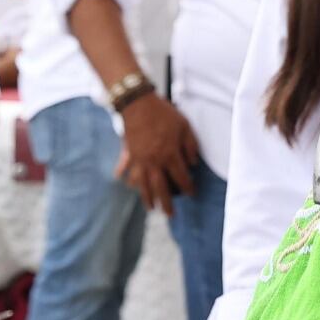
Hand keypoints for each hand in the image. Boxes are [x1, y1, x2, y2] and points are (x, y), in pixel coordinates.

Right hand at [114, 95, 198, 210]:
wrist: (138, 103)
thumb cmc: (163, 113)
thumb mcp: (184, 126)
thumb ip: (191, 146)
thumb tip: (194, 163)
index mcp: (170, 155)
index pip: (181, 178)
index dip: (188, 188)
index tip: (192, 194)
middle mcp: (154, 161)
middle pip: (161, 188)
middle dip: (166, 203)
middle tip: (170, 215)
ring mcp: (140, 159)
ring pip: (143, 184)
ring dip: (147, 198)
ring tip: (150, 208)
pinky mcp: (130, 153)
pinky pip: (127, 169)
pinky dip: (126, 178)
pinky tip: (127, 185)